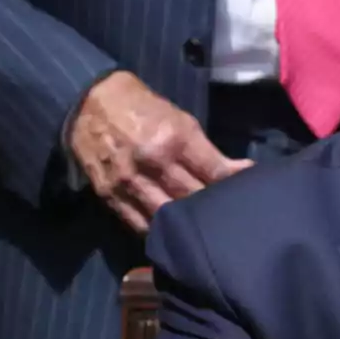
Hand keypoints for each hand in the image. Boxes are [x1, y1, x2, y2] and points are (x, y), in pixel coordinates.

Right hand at [69, 71, 251, 231]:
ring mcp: (129, 181)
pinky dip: (158, 232)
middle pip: (194, 199)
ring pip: (167, 218)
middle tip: (231, 218)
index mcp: (175, 139)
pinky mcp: (109, 195)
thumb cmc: (143, 107)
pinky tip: (173, 237)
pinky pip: (138, 225)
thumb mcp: (181, 118)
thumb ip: (205, 150)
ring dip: (188, 227)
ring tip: (205, 234)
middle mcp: (153, 162)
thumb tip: (236, 172)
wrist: (89, 101)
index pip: (215, 173)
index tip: (251, 191)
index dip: (236, 185)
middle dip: (216, 209)